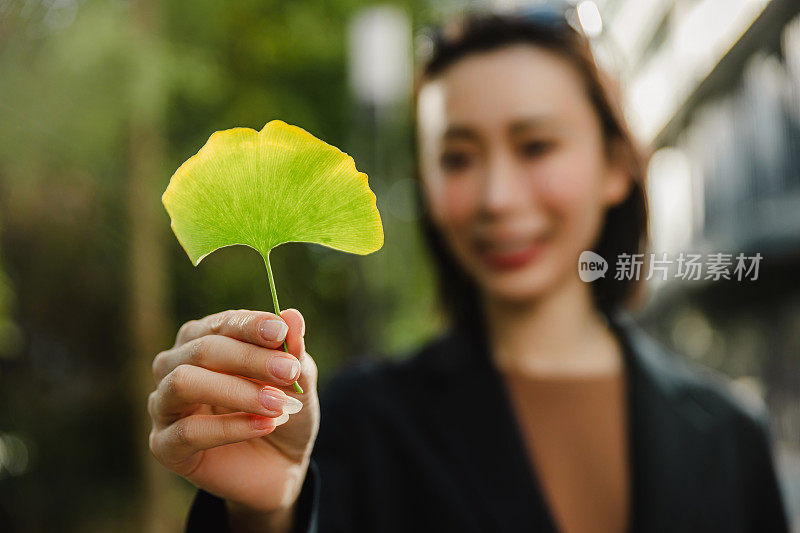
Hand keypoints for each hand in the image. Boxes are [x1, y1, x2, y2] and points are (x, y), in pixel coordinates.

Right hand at [148, 308, 319, 517]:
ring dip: (237, 391)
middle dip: (249, 358)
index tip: (280, 332)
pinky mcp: (164, 445)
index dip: (250, 325)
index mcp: (204, 340)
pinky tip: (266, 425)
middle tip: (289, 372)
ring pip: (184, 383)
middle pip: (202, 349)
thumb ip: (293, 351)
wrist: (280, 466)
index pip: (221, 324)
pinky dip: (232, 427)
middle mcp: (175, 367)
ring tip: (277, 403)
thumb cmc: (283, 411)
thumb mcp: (299, 381)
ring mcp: (164, 405)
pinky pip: (188, 431)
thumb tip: (292, 316)